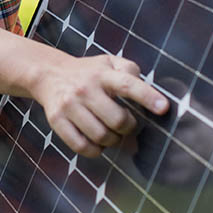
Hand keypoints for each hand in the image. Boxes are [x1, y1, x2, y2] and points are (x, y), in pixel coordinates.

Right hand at [33, 52, 168, 157]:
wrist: (49, 74)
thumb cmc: (88, 72)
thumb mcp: (108, 62)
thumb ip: (130, 70)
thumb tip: (147, 92)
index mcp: (102, 74)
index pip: (127, 85)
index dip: (147, 97)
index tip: (163, 108)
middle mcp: (85, 89)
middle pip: (117, 120)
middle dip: (129, 127)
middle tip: (127, 124)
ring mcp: (69, 105)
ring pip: (101, 136)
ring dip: (113, 140)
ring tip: (112, 132)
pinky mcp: (57, 120)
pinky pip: (82, 147)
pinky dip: (95, 150)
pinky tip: (96, 142)